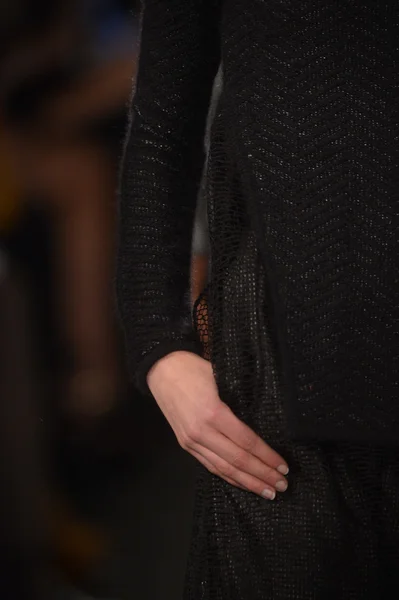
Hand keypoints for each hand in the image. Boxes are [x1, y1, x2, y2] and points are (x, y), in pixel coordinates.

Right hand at [148, 352, 288, 498]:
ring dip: (248, 482)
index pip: (247, 442)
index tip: (284, 466)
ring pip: (224, 469)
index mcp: (213, 413)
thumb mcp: (221, 378)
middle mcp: (201, 432)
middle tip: (282, 485)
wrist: (162, 369)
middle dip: (262, 475)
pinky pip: (210, 466)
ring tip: (267, 492)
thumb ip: (239, 401)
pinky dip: (229, 477)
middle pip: (238, 460)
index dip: (267, 457)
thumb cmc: (193, 368)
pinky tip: (243, 483)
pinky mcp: (185, 445)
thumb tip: (265, 421)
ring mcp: (191, 441)